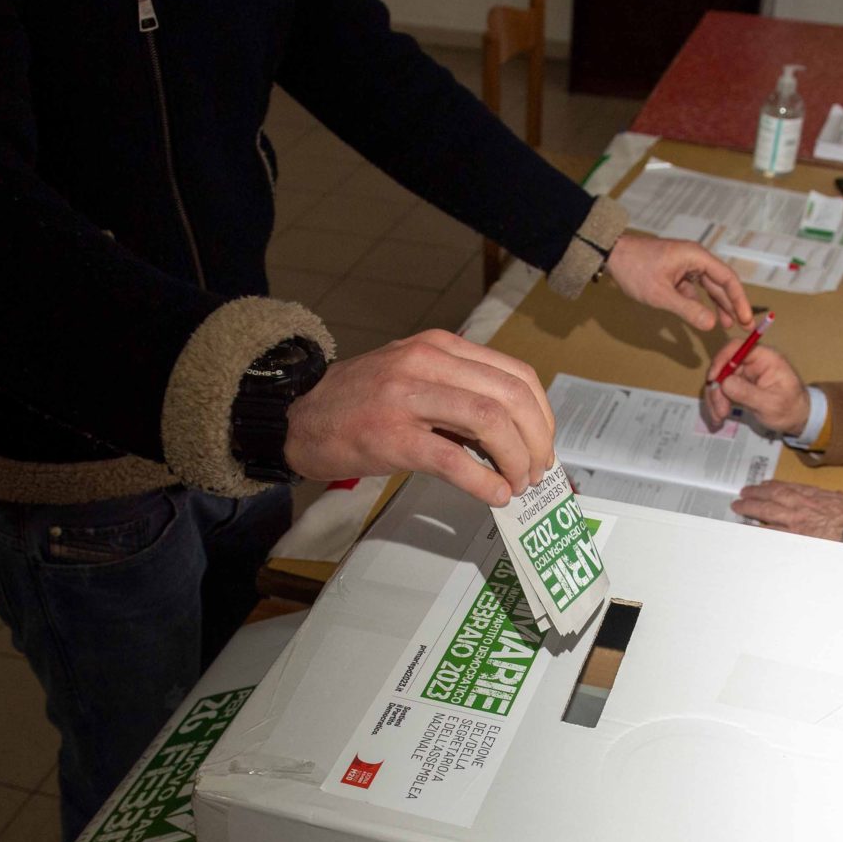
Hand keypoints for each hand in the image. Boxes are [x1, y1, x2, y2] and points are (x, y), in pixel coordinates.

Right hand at [284, 329, 553, 507]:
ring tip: (518, 483)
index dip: (541, 413)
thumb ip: (459, 394)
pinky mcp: (392, 436)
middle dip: (537, 439)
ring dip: (516, 459)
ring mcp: (407, 397)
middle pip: (510, 395)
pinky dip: (484, 481)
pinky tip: (494, 494)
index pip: (514, 373)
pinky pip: (453, 459)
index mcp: (440, 347)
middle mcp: (427, 362)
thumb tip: (511, 435)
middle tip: (538, 469)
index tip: (543, 443)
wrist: (300, 417)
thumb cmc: (359, 403)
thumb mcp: (414, 378)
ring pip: (489, 421)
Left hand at [603, 234, 753, 330]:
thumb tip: (711, 325)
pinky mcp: (676, 273)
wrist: (612, 255)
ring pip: (708, 287)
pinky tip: (703, 317)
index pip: (727, 278)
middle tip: (744, 326)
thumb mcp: (662, 294)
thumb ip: (687, 310)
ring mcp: (685, 265)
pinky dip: (700, 303)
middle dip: (732, 305)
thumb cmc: (635, 269)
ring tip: (727, 324)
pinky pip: (694, 289)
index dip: (739, 300)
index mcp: (696, 257)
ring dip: (718, 305)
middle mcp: (695, 259)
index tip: (746, 319)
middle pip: (721, 283)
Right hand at [701, 335, 809, 435]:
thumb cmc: (790, 409)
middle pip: (724, 366)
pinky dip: (717, 403)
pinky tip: (718, 418)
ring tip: (718, 418)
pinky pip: (722, 390)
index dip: (722, 359)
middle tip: (719, 411)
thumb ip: (748, 393)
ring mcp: (745, 373)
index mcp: (765, 358)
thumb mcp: (771, 404)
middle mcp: (753, 362)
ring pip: (720, 380)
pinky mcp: (739, 385)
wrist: (796, 419)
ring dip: (715, 399)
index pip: (738, 347)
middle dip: (717, 389)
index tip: (713, 379)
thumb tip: (724, 383)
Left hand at [732, 481, 842, 540]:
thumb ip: (840, 499)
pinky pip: (771, 533)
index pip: (791, 488)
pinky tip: (747, 529)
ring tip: (738, 506)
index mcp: (817, 496)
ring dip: (751, 508)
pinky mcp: (794, 537)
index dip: (776, 486)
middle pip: (774, 496)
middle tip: (744, 492)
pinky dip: (758, 530)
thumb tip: (837, 497)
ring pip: (767, 511)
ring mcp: (796, 521)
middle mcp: (803, 505)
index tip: (766, 485)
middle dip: (757, 493)